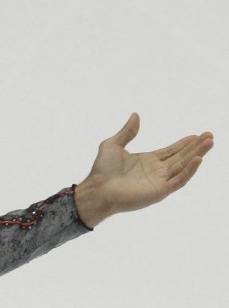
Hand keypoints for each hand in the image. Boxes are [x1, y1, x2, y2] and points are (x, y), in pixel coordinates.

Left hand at [75, 113, 213, 227]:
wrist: (97, 189)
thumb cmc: (102, 170)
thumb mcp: (112, 145)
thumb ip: (127, 132)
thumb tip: (135, 115)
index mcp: (147, 161)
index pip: (172, 151)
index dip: (185, 143)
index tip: (197, 134)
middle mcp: (156, 171)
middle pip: (181, 157)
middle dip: (196, 146)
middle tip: (210, 135)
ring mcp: (159, 182)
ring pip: (183, 166)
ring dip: (197, 154)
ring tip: (209, 142)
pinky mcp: (159, 191)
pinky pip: (178, 180)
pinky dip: (189, 171)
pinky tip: (197, 159)